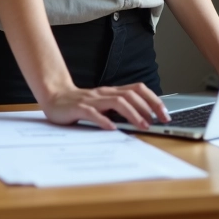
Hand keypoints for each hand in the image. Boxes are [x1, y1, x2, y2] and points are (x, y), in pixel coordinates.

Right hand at [41, 82, 170, 129]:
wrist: (54, 96)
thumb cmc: (80, 104)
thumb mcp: (103, 104)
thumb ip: (118, 109)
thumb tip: (144, 119)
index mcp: (112, 92)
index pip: (137, 89)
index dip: (153, 99)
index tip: (165, 114)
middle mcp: (104, 93)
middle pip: (131, 94)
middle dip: (148, 107)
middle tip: (159, 121)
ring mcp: (92, 100)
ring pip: (117, 102)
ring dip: (132, 114)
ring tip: (142, 125)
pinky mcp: (78, 108)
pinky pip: (93, 113)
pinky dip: (104, 120)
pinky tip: (112, 128)